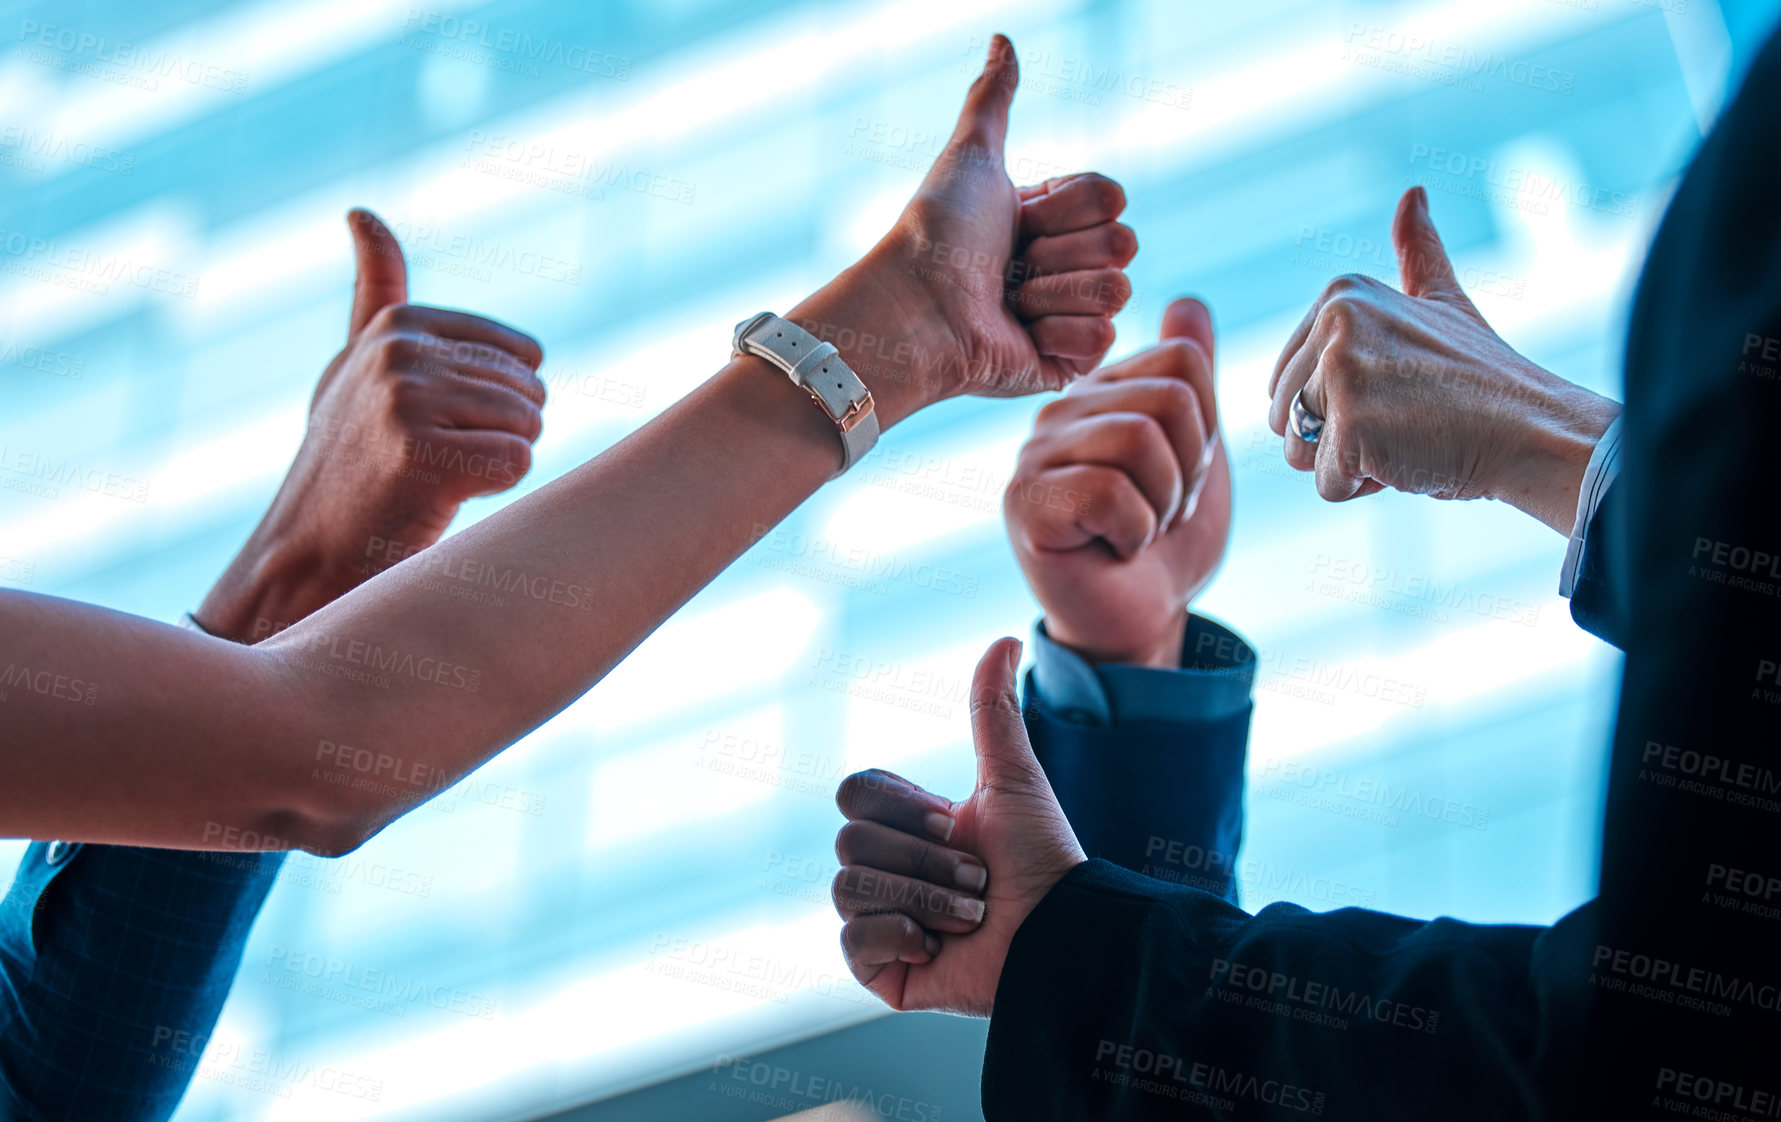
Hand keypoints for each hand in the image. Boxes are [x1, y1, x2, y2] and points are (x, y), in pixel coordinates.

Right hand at [194, 209, 546, 641]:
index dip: (497, 400)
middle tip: (435, 461)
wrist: (308, 552)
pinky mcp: (423, 457)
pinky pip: (517, 462)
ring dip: (496, 461)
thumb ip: (377, 291)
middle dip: (499, 433)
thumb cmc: (347, 461)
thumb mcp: (356, 363)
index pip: (524, 354)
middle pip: (532, 390)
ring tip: (436, 477)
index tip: (437, 423)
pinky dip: (493, 490)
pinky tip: (440, 498)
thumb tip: (362, 210)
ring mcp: (408, 401)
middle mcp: (401, 352)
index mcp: (399, 323)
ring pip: (529, 424)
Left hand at [791, 34, 1134, 425]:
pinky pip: (1101, 339)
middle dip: (1060, 250)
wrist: (917, 308)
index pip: (1112, 196)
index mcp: (1053, 220)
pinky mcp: (1068, 364)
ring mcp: (1070, 317)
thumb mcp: (972, 155)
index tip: (1017, 217)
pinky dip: (1054, 333)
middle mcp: (1066, 266)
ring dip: (1053, 291)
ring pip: (1116, 290)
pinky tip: (1017, 334)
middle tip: (1009, 263)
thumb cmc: (936, 232)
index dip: (1066, 205)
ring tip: (1007, 301)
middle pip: (1123, 242)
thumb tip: (1003, 38)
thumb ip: (993, 98)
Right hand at [833, 638, 1084, 1016]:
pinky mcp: (880, 970)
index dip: (902, 808)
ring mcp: (882, 921)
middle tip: (977, 879)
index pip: (855, 793)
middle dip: (925, 859)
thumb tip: (1004, 638)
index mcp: (910, 826)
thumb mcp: (1012, 778)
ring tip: (971, 916)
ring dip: (924, 898)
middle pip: (850, 840)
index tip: (956, 825)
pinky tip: (937, 948)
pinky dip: (899, 937)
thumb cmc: (1043, 859)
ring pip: (849, 888)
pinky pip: (851, 942)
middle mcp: (889, 871)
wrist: (1062, 935)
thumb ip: (993, 710)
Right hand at [1005, 297, 1230, 668]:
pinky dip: (1135, 530)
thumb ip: (1191, 379)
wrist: (1138, 621)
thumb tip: (1189, 301)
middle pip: (1168, 399)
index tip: (1180, 476)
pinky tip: (1113, 547)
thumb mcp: (1195, 452)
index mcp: (1100, 391)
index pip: (1182, 361)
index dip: (1206, 429)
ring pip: (1140, 439)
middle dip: (1188, 471)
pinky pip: (1109, 490)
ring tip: (1140, 527)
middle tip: (1161, 511)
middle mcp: (1059, 411)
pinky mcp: (1025, 502)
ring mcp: (1035, 453)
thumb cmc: (1165, 542)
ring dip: (1163, 502)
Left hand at [1267, 186, 1619, 532]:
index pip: (1286, 383)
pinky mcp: (1350, 423)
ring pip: (1296, 453)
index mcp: (1341, 294)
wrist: (1537, 432)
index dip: (1338, 406)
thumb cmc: (1488, 381)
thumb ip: (1417, 254)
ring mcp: (1341, 370)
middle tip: (1403, 420)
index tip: (1399, 392)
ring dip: (1348, 465)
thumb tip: (1413, 195)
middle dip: (1335, 439)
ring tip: (1405, 437)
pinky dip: (1365, 488)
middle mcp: (1333, 322)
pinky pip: (1326, 484)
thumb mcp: (1444, 302)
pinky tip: (1409, 460)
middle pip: (1283, 418)